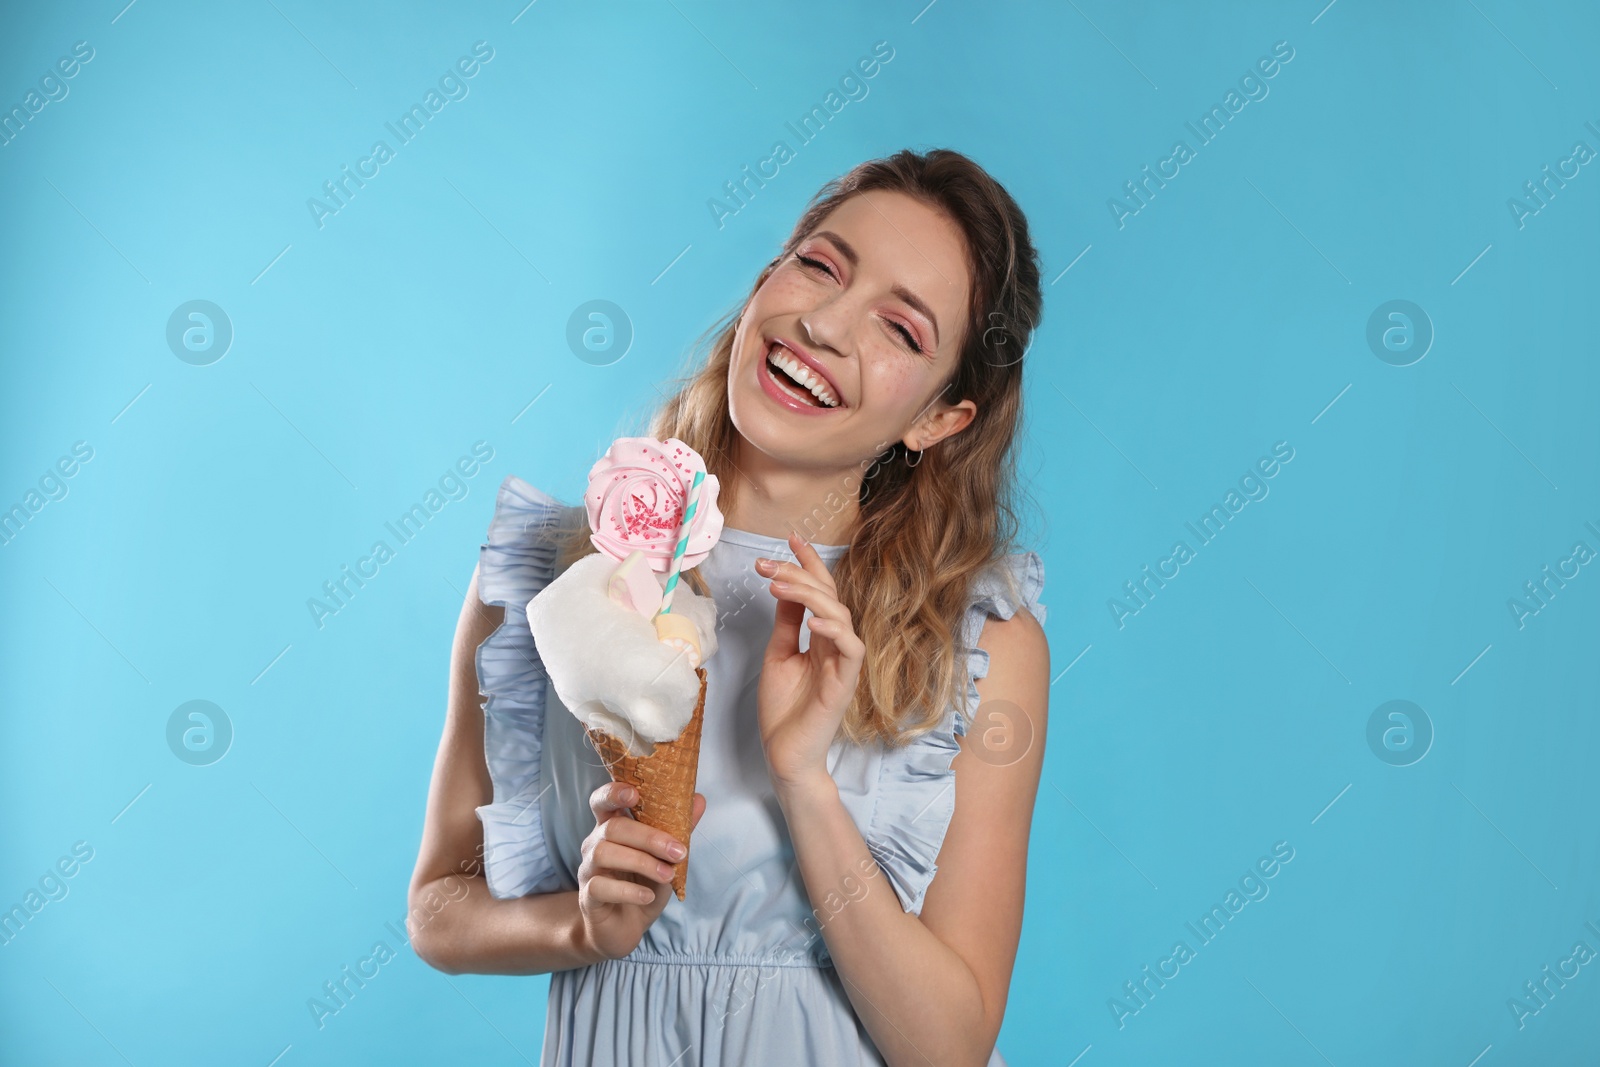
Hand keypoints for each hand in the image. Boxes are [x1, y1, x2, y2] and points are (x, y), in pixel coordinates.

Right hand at [577, 782, 705, 960]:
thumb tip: (698, 799)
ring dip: (642, 863)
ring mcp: (588, 869)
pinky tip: (648, 896)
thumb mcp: (666, 857)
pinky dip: (628, 891)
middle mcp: (595, 844)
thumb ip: (679, 829)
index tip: (634, 794)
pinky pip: (600, 887)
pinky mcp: (588, 897)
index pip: (603, 801)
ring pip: (605, 853)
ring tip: (668, 875)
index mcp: (612, 827)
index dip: (613, 792)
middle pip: (613, 827)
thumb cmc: (643, 884)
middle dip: (649, 837)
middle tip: (679, 851)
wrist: (626, 927)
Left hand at [755, 532, 865, 789]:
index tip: (790, 539)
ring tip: (777, 586)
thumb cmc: (783, 709)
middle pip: (828, 596)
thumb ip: (787, 624)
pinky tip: (811, 621)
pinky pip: (850, 648)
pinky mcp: (845, 682)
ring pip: (839, 615)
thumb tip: (784, 590)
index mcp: (821, 636)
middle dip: (798, 574)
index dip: (808, 563)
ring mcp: (843, 662)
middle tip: (766, 565)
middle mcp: (836, 644)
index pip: (821, 591)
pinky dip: (833, 630)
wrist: (785, 754)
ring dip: (809, 595)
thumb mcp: (779, 655)